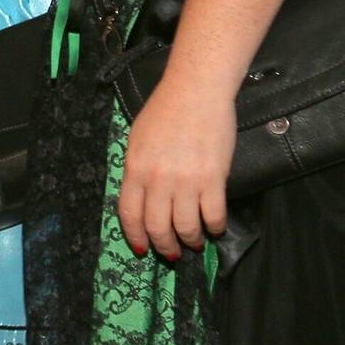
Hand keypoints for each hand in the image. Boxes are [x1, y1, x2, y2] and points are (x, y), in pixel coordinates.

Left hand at [117, 74, 234, 261]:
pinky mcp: (213, 178)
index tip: (142, 248)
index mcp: (135, 168)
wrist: (195, 92)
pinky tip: (215, 227)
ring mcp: (186, 180)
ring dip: (191, 240)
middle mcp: (157, 178)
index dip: (136, 236)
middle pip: (157, 226)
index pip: (129, 213)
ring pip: (186, 227)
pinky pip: (213, 215)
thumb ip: (138, 170)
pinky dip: (215, 227)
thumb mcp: (138, 139)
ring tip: (195, 242)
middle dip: (164, 246)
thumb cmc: (164, 111)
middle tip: (172, 252)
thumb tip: (143, 198)